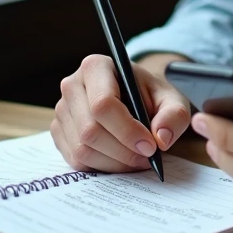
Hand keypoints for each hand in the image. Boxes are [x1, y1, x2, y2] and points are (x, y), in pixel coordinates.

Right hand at [51, 54, 191, 172]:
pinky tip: (120, 160)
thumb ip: (174, 116)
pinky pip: (76, 160)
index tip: (150, 146)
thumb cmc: (151, 96)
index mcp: (96, 66)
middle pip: (90, 130)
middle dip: (123, 151)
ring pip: (82, 148)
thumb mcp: (172, 100)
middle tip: (147, 158)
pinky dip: (102, 166)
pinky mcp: (59, 132)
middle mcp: (72, 85)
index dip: (127, 130)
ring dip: (114, 162)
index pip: (103, 104)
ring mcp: (62, 110)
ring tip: (137, 159)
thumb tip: (161, 139)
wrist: (136, 99)